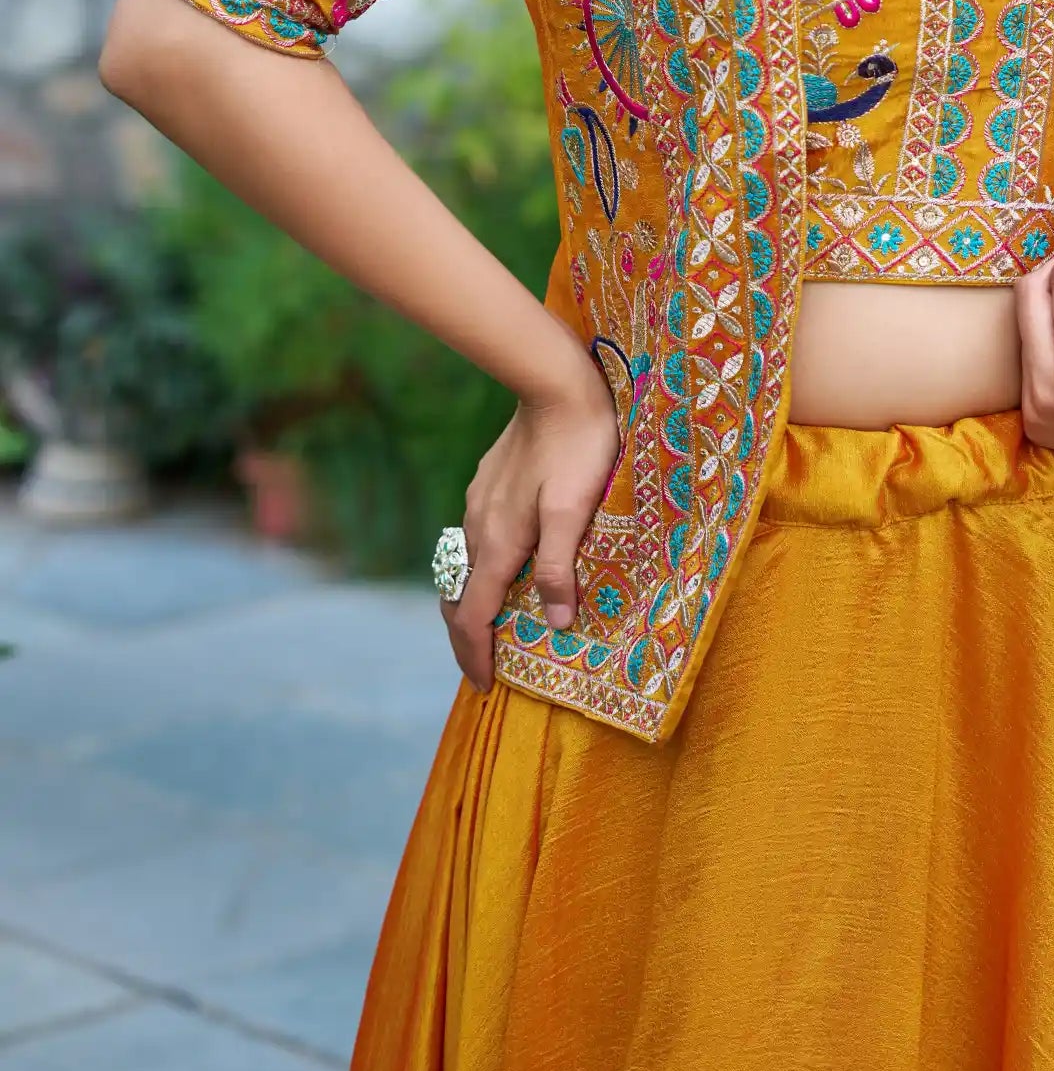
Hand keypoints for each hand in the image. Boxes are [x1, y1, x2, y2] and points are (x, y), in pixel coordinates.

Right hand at [441, 369, 621, 691]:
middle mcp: (478, 527)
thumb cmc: (577, 447)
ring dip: (475, 602)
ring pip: (467, 567)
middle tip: (486, 665)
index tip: (485, 686)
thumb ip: (560, 566)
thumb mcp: (575, 510)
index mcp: (498, 542)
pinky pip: (478, 540)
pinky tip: (509, 565)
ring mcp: (480, 503)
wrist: (556, 384)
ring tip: (497, 624)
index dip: (476, 656)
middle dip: (468, 637)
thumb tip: (556, 622)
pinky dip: (485, 570)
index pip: (472, 616)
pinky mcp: (489, 484)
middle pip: (460, 597)